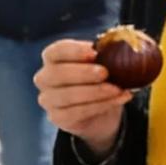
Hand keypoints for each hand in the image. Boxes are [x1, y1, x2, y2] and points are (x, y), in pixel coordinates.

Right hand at [35, 38, 130, 155]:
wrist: (100, 112)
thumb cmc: (98, 81)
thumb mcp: (102, 64)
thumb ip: (106, 55)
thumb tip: (120, 46)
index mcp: (52, 58)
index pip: (56, 51)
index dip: (74, 51)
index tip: (94, 52)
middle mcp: (45, 78)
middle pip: (58, 73)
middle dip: (83, 73)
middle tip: (105, 72)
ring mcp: (48, 99)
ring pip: (68, 95)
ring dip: (95, 92)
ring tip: (117, 89)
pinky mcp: (57, 117)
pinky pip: (77, 112)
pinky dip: (101, 105)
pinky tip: (118, 99)